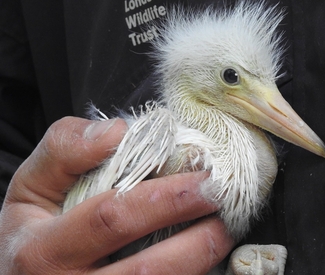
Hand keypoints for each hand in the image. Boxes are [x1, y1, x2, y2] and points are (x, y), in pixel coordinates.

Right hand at [0, 117, 233, 274]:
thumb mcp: (33, 180)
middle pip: (146, 271)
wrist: (29, 268)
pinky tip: (202, 252)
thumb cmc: (37, 221)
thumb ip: (66, 148)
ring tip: (223, 230)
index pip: (112, 220)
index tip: (204, 180)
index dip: (165, 199)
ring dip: (199, 262)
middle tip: (225, 207)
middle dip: (197, 239)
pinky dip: (189, 274)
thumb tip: (117, 134)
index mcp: (41, 252)